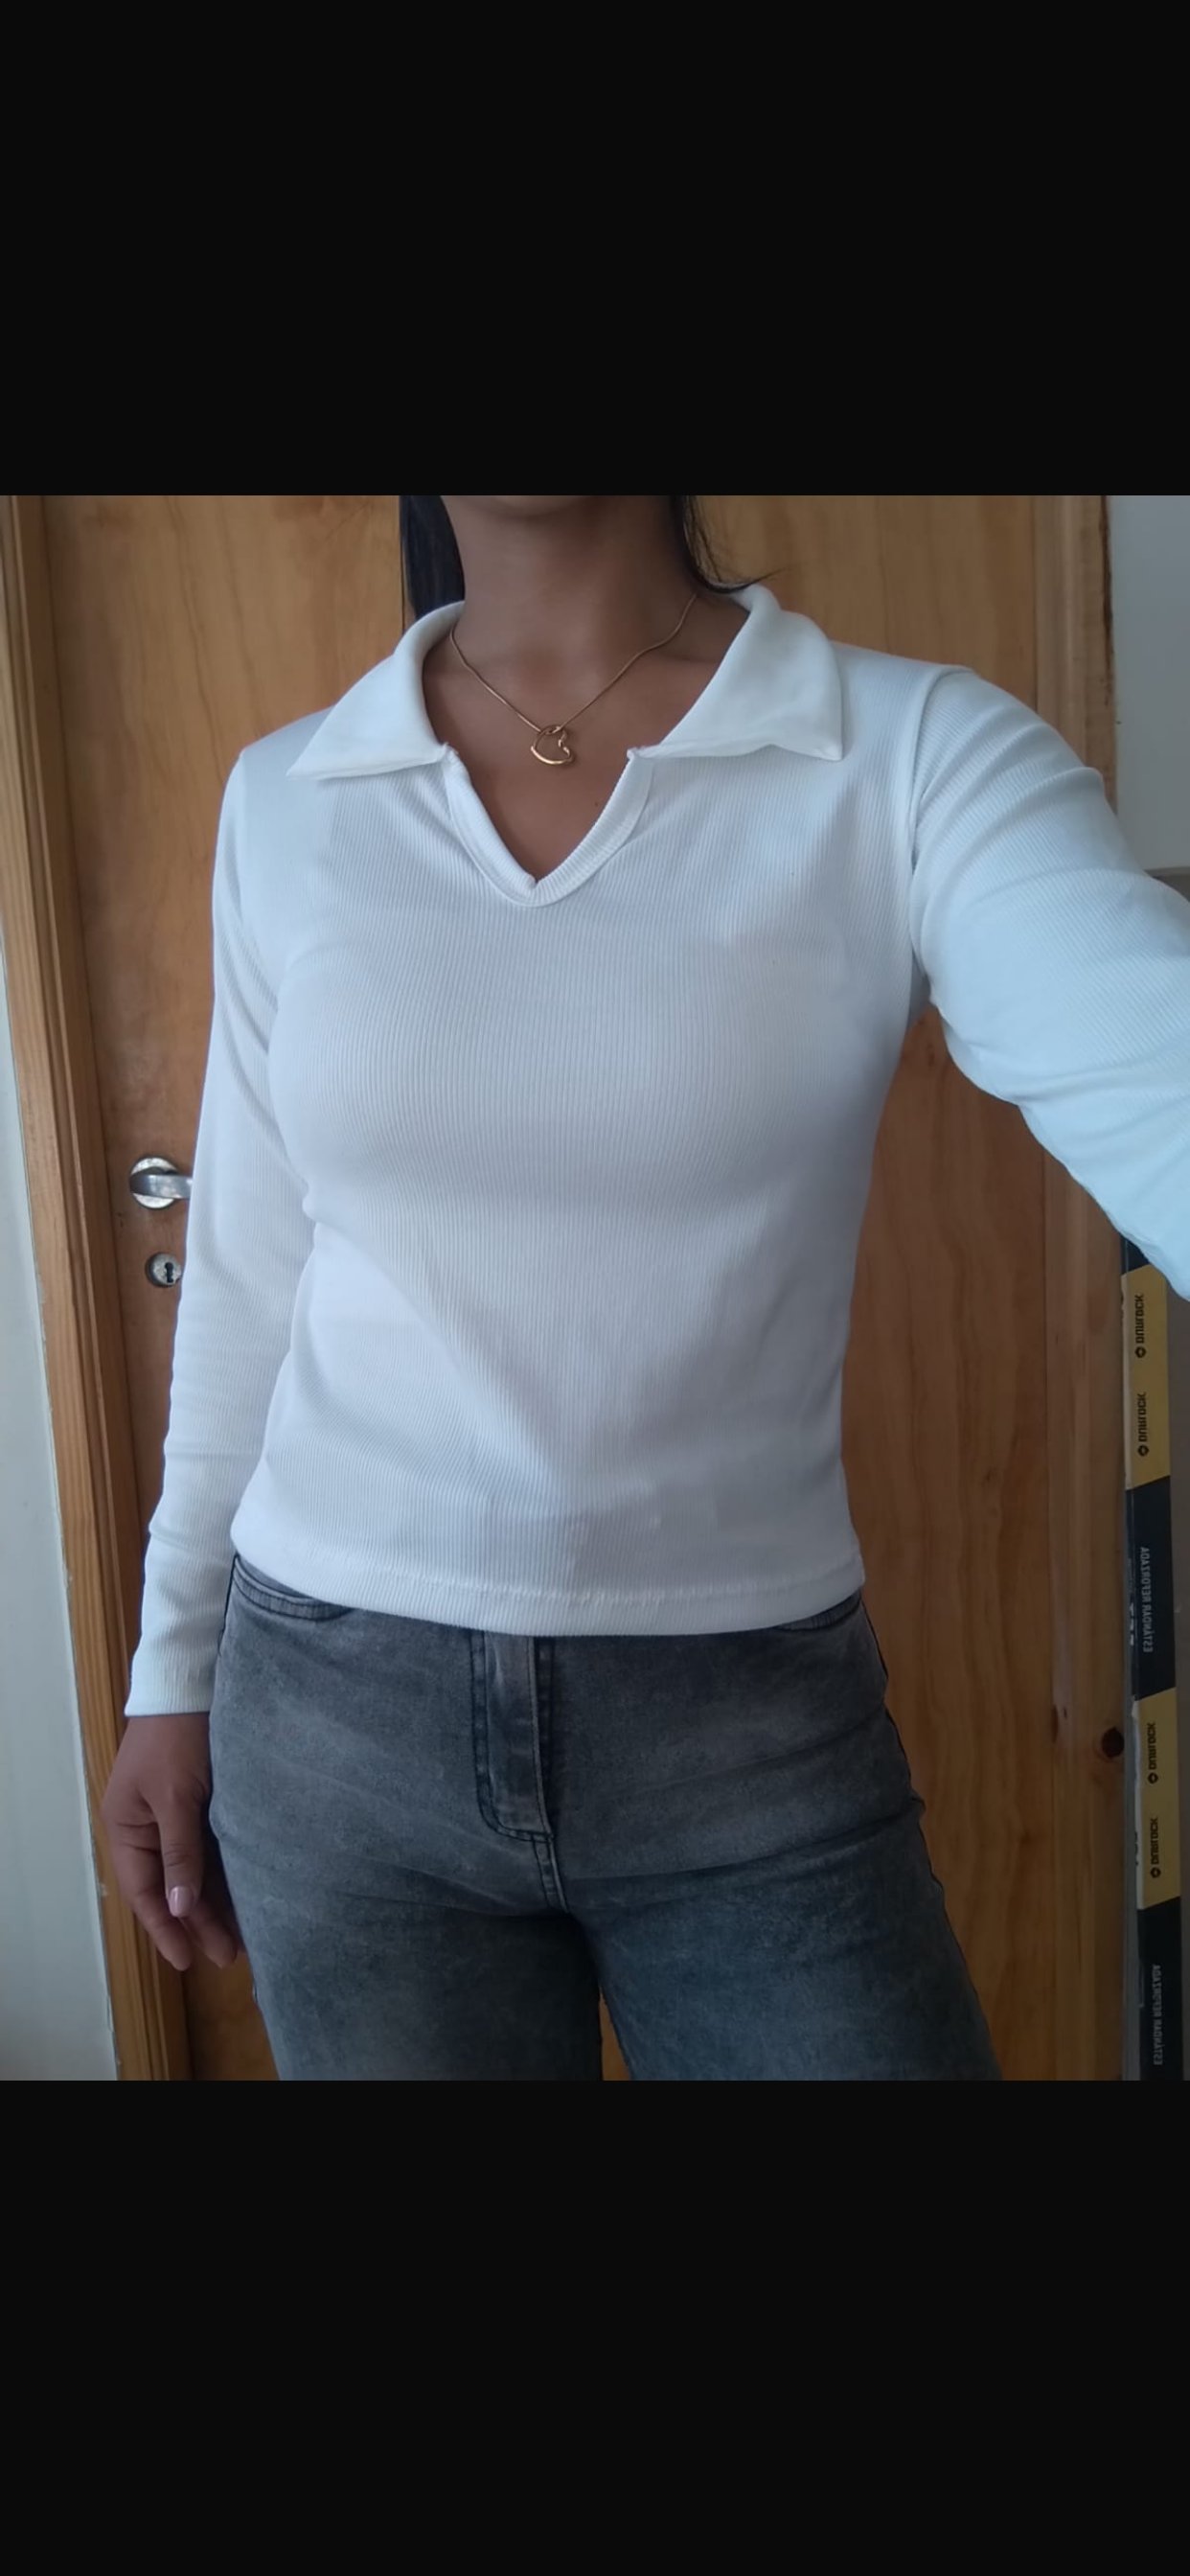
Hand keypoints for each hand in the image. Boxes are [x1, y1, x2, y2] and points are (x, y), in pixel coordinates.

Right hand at [101, 1713, 240, 1971]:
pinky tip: (247, 1895)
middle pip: (172, 1886)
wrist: (193, 1681)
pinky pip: (211, 1850)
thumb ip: (179, 1852)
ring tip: (244, 1936)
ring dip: (215, 1902)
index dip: (165, 1928)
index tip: (188, 1961)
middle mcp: (147, 1828)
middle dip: (199, 1922)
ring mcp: (175, 1817)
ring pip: (195, 1872)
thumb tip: (177, 1908)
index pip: (144, 1891)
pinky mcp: (202, 1805)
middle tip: (231, 1955)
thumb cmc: (177, 1738)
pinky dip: (226, 1874)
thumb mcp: (176, 1796)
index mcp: (126, 1827)